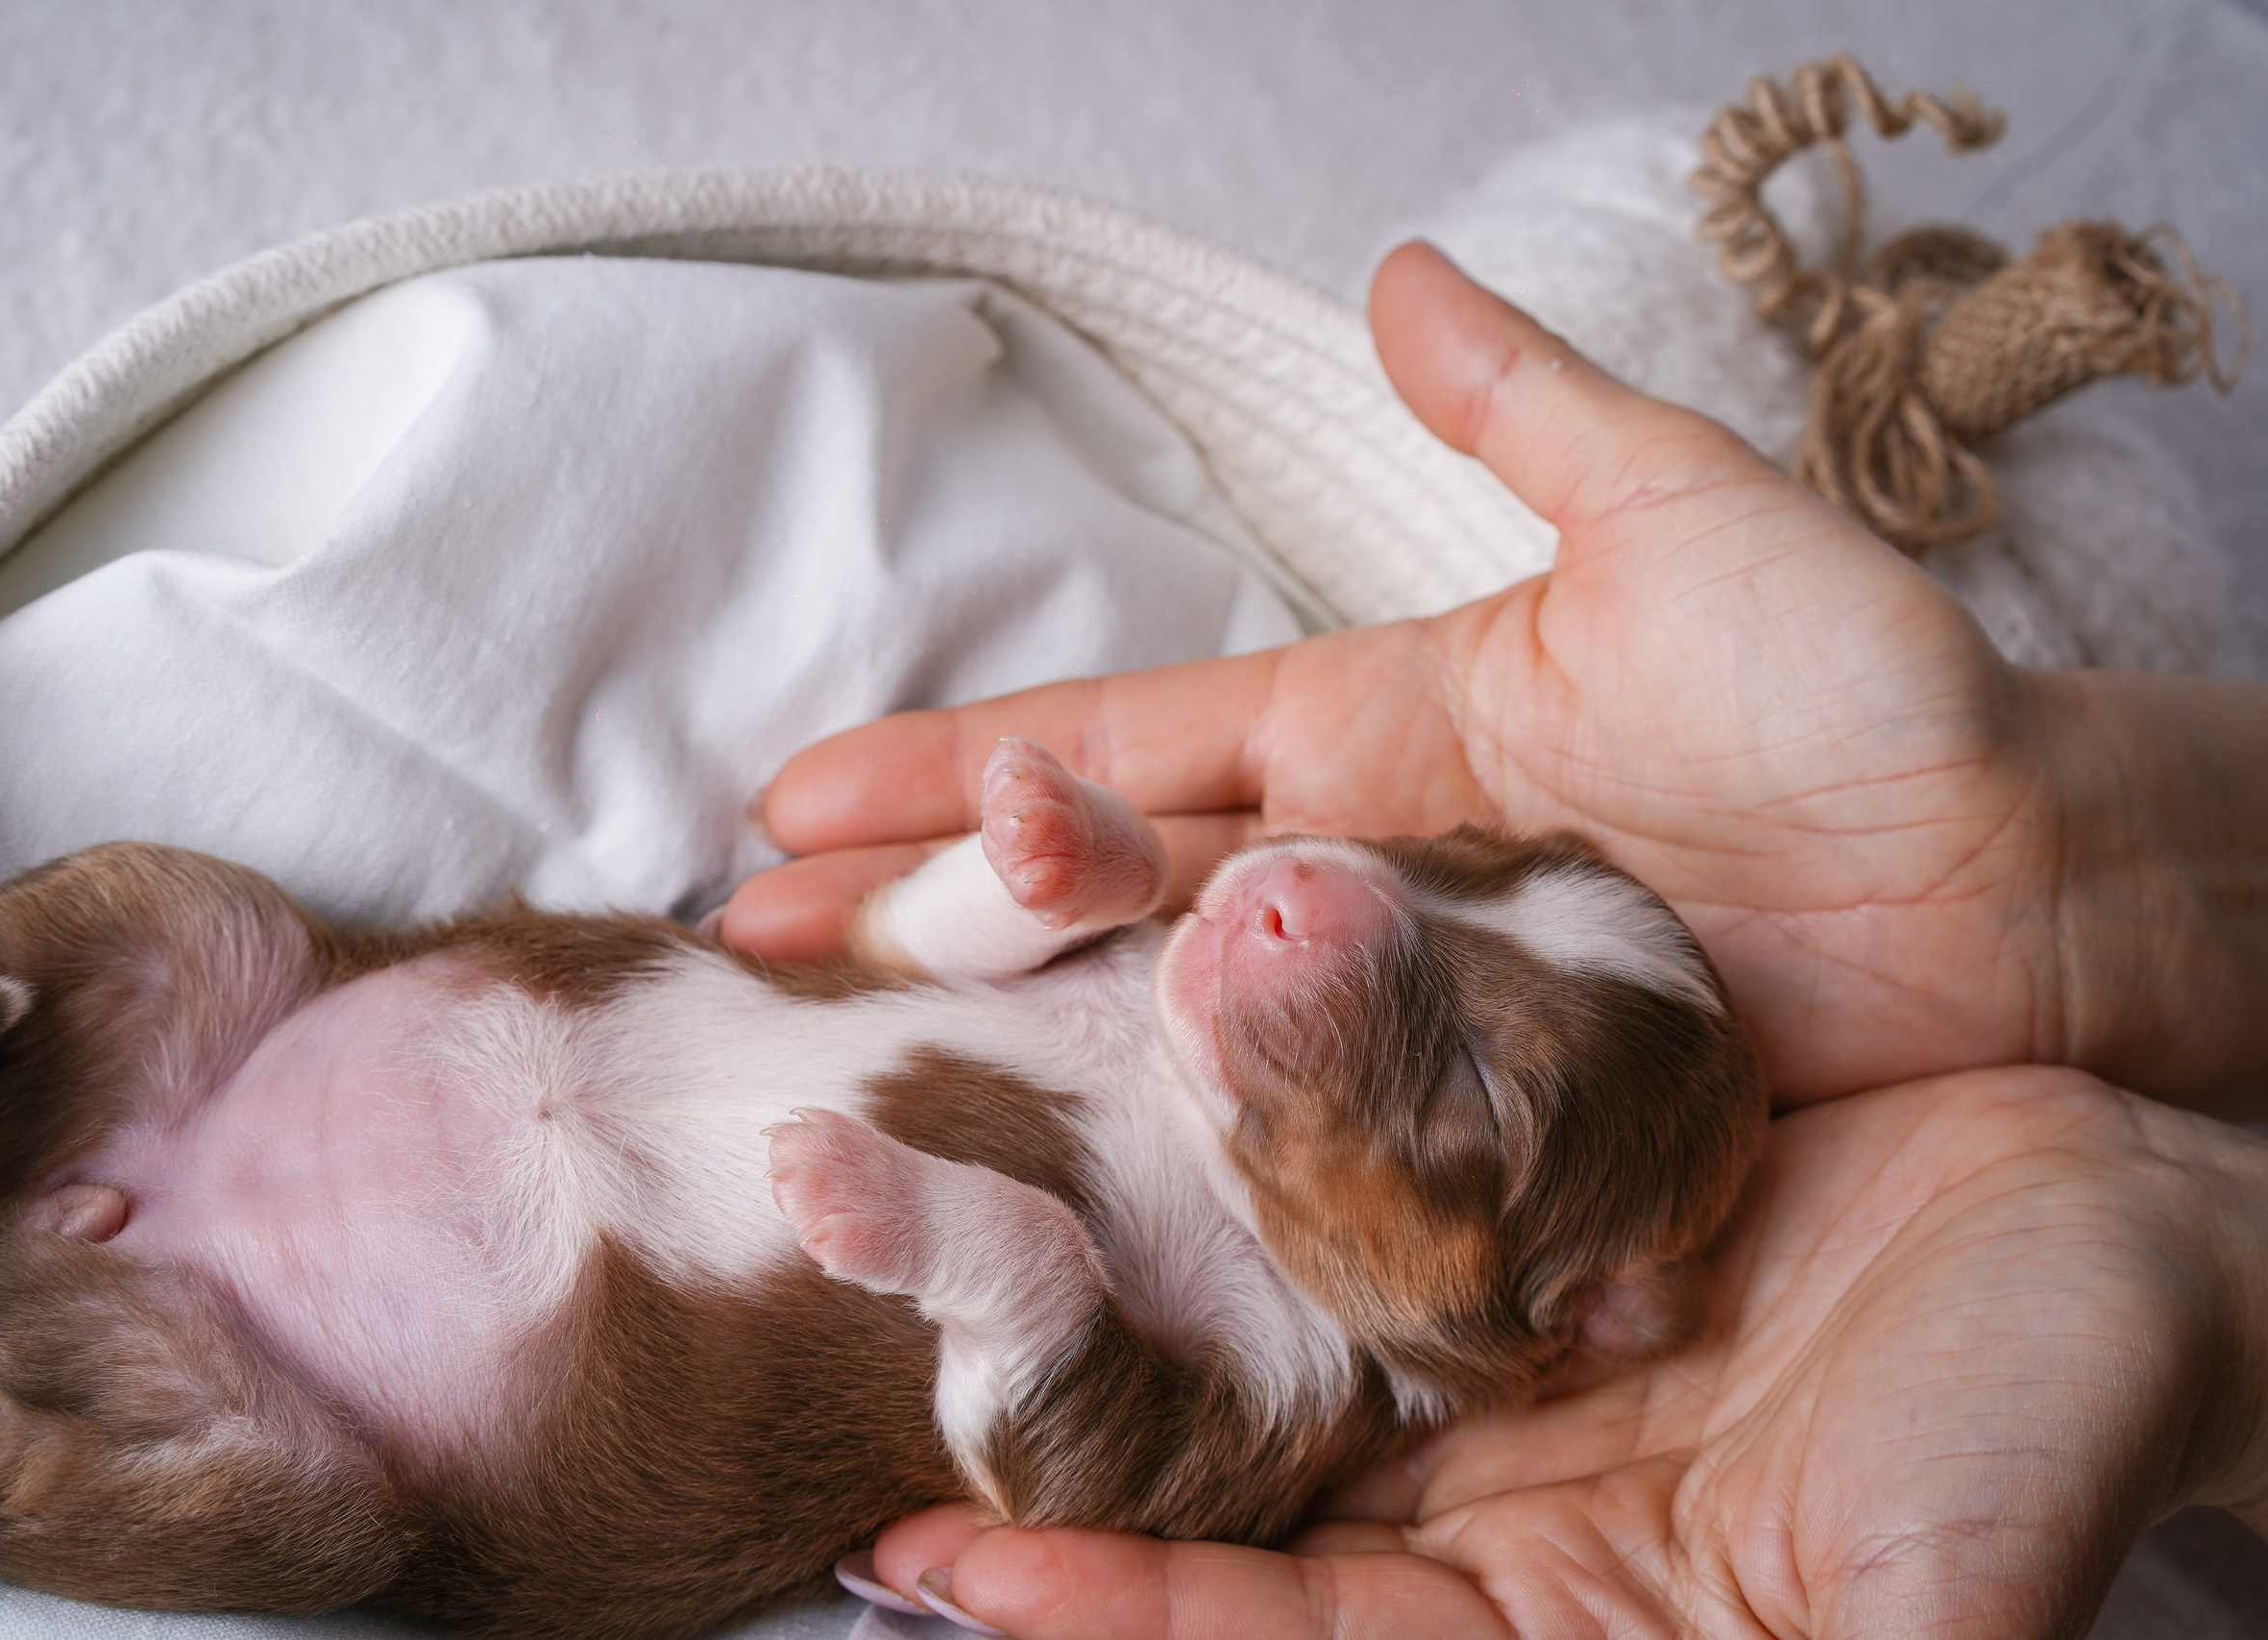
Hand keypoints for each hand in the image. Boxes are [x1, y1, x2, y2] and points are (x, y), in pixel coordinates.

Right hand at [727, 243, 2267, 1111]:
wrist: (2023, 898)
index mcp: (1368, 745)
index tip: (797, 794)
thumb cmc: (1869, 705)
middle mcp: (1353, 891)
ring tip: (840, 1085)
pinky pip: (1295, 1161)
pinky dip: (1175, 1188)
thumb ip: (1532, 420)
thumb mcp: (1689, 529)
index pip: (1115, 750)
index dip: (954, 772)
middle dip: (918, 921)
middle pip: (1094, 907)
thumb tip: (1396, 276)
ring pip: (1160, 1039)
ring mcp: (1398, 1024)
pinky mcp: (1469, 1139)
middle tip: (747, 951)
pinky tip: (1058, 1222)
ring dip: (1003, 1056)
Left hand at [855, 1070, 2267, 1638]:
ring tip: (894, 1127)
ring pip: (1232, 1241)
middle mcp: (1453, 1435)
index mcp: (1518, 1586)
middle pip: (1202, 1433)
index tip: (935, 1555)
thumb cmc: (2053, 1423)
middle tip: (841, 1303)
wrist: (2149, 1203)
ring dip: (1078, 1188)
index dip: (1109, 1600)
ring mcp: (1462, 1268)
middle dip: (1028, 1385)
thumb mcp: (1899, 1616)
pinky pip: (1329, 1081)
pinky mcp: (1499, 1108)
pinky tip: (1103, 970)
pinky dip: (1220, 1038)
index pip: (1268, 1617)